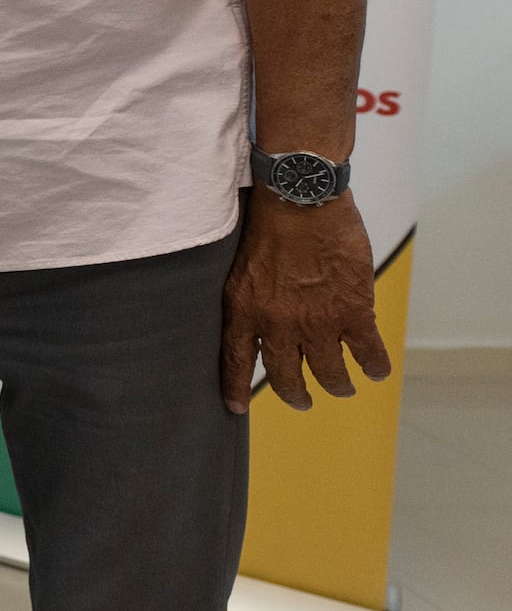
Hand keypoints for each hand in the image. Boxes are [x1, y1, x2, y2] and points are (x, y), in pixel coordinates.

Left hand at [222, 189, 391, 414]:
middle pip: (285, 376)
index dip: (236, 388)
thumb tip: (255, 316)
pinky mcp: (352, 312)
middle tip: (303, 401)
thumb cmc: (266, 220)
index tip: (236, 409)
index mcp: (244, 310)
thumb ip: (249, 296)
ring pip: (329, 371)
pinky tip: (375, 370)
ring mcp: (317, 321)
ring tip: (341, 388)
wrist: (300, 200)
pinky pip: (367, 353)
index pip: (236, 360)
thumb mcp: (238, 264)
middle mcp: (278, 324)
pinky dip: (374, 365)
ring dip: (337, 384)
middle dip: (295, 395)